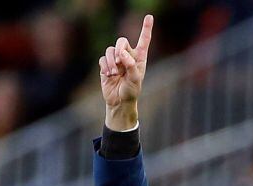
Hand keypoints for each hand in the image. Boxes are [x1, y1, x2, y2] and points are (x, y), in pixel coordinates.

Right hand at [100, 14, 152, 130]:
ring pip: (110, 50)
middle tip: (120, 61)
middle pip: (121, 41)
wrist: (119, 102)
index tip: (149, 17)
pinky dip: (105, 66)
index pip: (143, 40)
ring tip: (114, 73)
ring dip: (111, 61)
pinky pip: (103, 59)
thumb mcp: (135, 80)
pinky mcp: (106, 65)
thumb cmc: (131, 91)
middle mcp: (128, 56)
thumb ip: (131, 66)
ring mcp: (116, 60)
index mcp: (139, 58)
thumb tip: (122, 54)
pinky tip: (108, 75)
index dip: (146, 28)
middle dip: (120, 49)